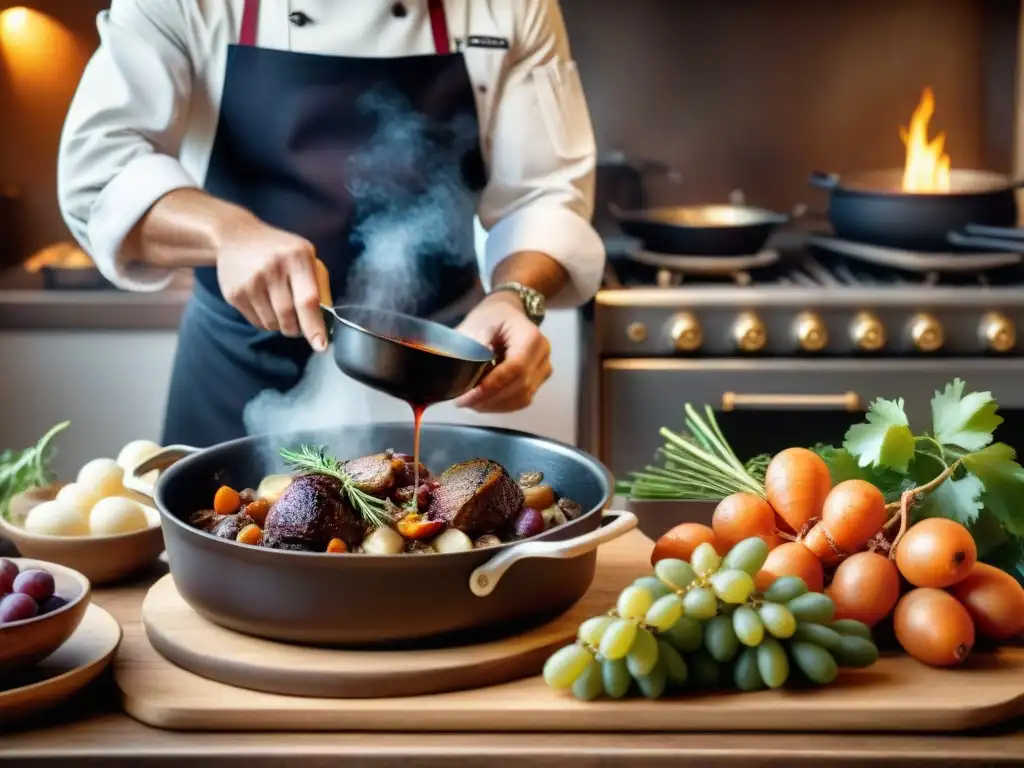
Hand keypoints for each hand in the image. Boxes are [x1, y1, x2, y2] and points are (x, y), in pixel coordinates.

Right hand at [215, 212, 329, 350]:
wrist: (236, 235)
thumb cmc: (280, 250)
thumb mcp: (306, 256)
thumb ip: (320, 285)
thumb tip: (327, 319)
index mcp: (297, 257)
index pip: (308, 300)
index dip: (314, 326)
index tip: (320, 345)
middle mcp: (272, 268)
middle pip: (289, 317)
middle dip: (297, 329)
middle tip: (298, 326)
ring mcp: (250, 281)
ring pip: (272, 323)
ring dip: (280, 325)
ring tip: (279, 306)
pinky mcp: (234, 293)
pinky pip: (256, 322)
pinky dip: (265, 321)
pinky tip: (263, 302)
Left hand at [455, 292, 551, 411]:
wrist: (506, 314)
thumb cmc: (490, 318)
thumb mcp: (477, 325)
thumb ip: (473, 348)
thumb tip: (464, 371)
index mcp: (531, 337)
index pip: (515, 368)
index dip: (492, 386)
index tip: (468, 396)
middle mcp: (543, 354)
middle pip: (520, 386)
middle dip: (490, 398)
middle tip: (462, 402)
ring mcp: (543, 369)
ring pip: (522, 398)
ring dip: (495, 405)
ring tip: (470, 402)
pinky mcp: (539, 381)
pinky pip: (522, 400)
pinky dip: (501, 405)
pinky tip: (482, 402)